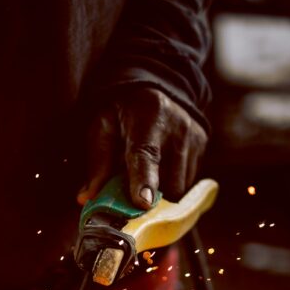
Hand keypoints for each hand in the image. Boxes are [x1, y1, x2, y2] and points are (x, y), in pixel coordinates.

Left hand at [77, 86, 207, 209]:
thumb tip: (87, 198)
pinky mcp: (202, 146)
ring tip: (146, 174)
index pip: (147, 154)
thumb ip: (97, 163)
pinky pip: (187, 182)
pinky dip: (171, 184)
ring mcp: (194, 137)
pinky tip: (160, 169)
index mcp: (149, 115)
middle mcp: (178, 126)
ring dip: (160, 192)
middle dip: (149, 196)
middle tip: (131, 193)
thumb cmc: (123, 111)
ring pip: (179, 188)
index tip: (143, 203)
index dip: (145, 180)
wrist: (156, 85)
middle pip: (166, 181)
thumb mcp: (104, 128)